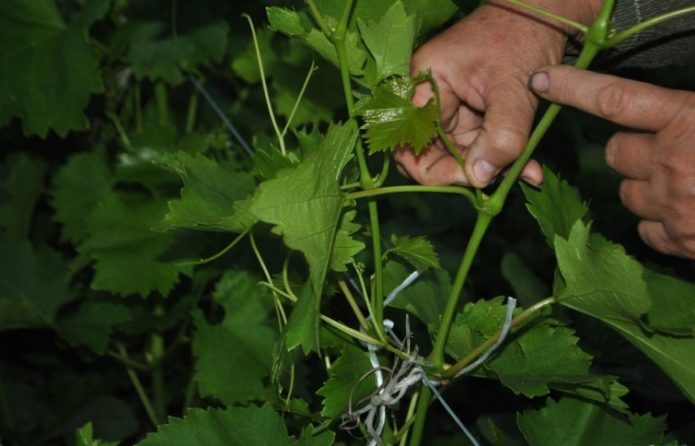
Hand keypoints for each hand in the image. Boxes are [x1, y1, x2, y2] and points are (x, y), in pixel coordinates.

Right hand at [394, 0, 599, 187]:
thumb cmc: (523, 37)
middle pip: (434, 154)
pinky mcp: (473, 113)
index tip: (473, 180)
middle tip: (499, 180)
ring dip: (493, 167)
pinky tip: (527, 168)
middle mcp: (430, 98)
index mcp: (425, 84)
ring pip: (462, 154)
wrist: (547, 13)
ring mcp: (451, 107)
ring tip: (526, 171)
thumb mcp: (514, 89)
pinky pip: (480, 145)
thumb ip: (500, 136)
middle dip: (468, 172)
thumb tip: (480, 179)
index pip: (411, 144)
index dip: (436, 170)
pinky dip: (503, 157)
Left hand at [530, 66, 694, 258]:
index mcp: (689, 122)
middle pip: (615, 154)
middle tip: (664, 150)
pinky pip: (646, 230)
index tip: (543, 80)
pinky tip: (686, 215)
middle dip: (631, 151)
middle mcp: (672, 164)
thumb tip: (671, 111)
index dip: (575, 88)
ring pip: (627, 194)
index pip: (616, 99)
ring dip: (645, 186)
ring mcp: (674, 207)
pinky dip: (660, 223)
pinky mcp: (682, 242)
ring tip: (683, 183)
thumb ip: (692, 111)